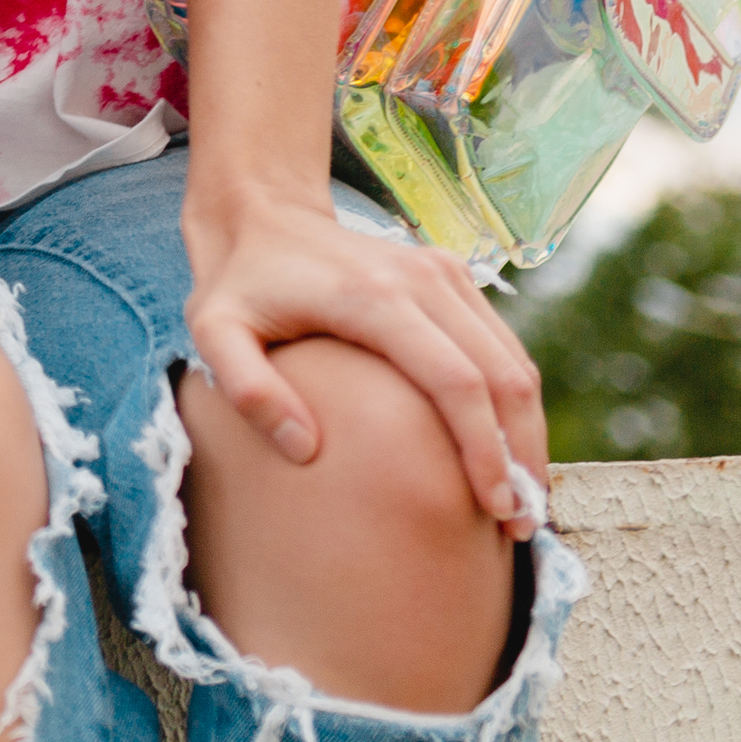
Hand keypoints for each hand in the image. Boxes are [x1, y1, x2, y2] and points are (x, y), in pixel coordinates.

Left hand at [184, 190, 548, 532]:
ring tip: (522, 503)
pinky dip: (515, 404)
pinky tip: (506, 452)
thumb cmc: (238, 285)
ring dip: (526, 434)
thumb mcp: (213, 333)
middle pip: (503, 378)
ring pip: (515, 363)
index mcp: (373, 297)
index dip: (485, 452)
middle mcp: (422, 279)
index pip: (457, 383)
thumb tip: (307, 450)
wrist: (262, 214)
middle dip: (520, 456)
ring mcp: (444, 273)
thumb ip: (249, 391)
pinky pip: (503, 347)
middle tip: (518, 527)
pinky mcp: (452, 276)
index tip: (496, 510)